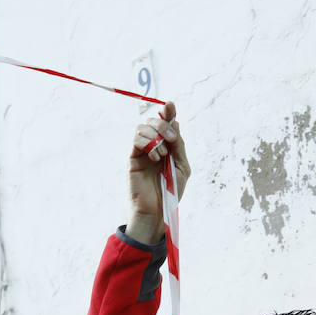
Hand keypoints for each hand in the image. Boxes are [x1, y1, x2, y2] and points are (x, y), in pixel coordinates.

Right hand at [127, 101, 189, 244]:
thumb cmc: (171, 192)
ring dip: (156, 137)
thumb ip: (179, 146)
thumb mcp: (182, 167)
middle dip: (163, 124)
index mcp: (166, 146)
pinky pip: (136, 140)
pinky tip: (155, 158)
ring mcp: (141, 151)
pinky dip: (148, 144)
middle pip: (153, 121)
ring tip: (162, 155)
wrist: (158, 210)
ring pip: (142, 128)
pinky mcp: (133, 158)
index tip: (170, 104)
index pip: (165, 123)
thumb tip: (175, 123)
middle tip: (171, 139)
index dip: (167, 112)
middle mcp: (153, 146)